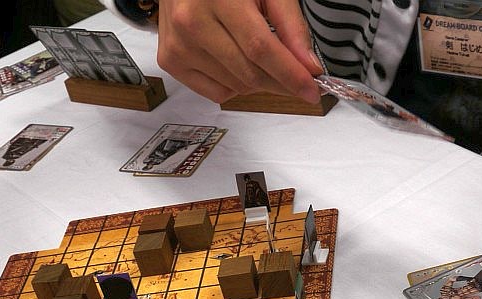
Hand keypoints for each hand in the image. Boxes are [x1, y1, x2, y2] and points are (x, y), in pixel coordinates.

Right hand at [157, 0, 322, 103]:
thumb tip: (308, 66)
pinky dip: (236, 86)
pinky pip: (216, 93)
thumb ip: (290, 24)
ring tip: (260, 56)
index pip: (260, 49)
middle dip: (281, 83)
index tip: (311, 89)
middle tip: (298, 80)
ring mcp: (178, 46)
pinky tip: (237, 61)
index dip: (290, 74)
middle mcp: (192, 23)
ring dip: (259, 82)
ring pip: (236, 87)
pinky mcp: (170, 61)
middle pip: (248, 73)